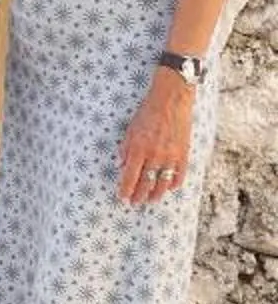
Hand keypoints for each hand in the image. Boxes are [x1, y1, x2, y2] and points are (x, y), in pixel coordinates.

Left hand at [119, 75, 196, 207]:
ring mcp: (170, 157)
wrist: (171, 100)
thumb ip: (125, 149)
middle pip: (145, 184)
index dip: (125, 190)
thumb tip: (119, 166)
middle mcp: (154, 156)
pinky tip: (169, 189)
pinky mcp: (183, 154)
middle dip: (138, 196)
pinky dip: (174, 184)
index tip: (122, 198)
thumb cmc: (147, 112)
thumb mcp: (130, 129)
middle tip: (134, 203)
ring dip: (155, 194)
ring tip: (150, 201)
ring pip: (162, 183)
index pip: (130, 177)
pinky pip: (179, 175)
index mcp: (138, 149)